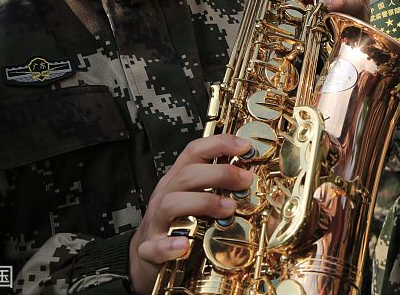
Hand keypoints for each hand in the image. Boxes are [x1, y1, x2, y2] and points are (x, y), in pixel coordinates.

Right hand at [130, 135, 253, 293]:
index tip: (246, 147)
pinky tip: (185, 245)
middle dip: (220, 173)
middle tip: (246, 181)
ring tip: (228, 209)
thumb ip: (220, 185)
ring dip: (203, 203)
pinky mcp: (150, 250)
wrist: (148, 256)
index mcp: (178, 179)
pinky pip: (155, 246)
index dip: (220, 144)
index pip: (194, 151)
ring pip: (171, 203)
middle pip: (187, 175)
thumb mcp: (197, 197)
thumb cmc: (179, 222)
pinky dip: (169, 245)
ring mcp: (156, 222)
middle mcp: (166, 195)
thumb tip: (252, 174)